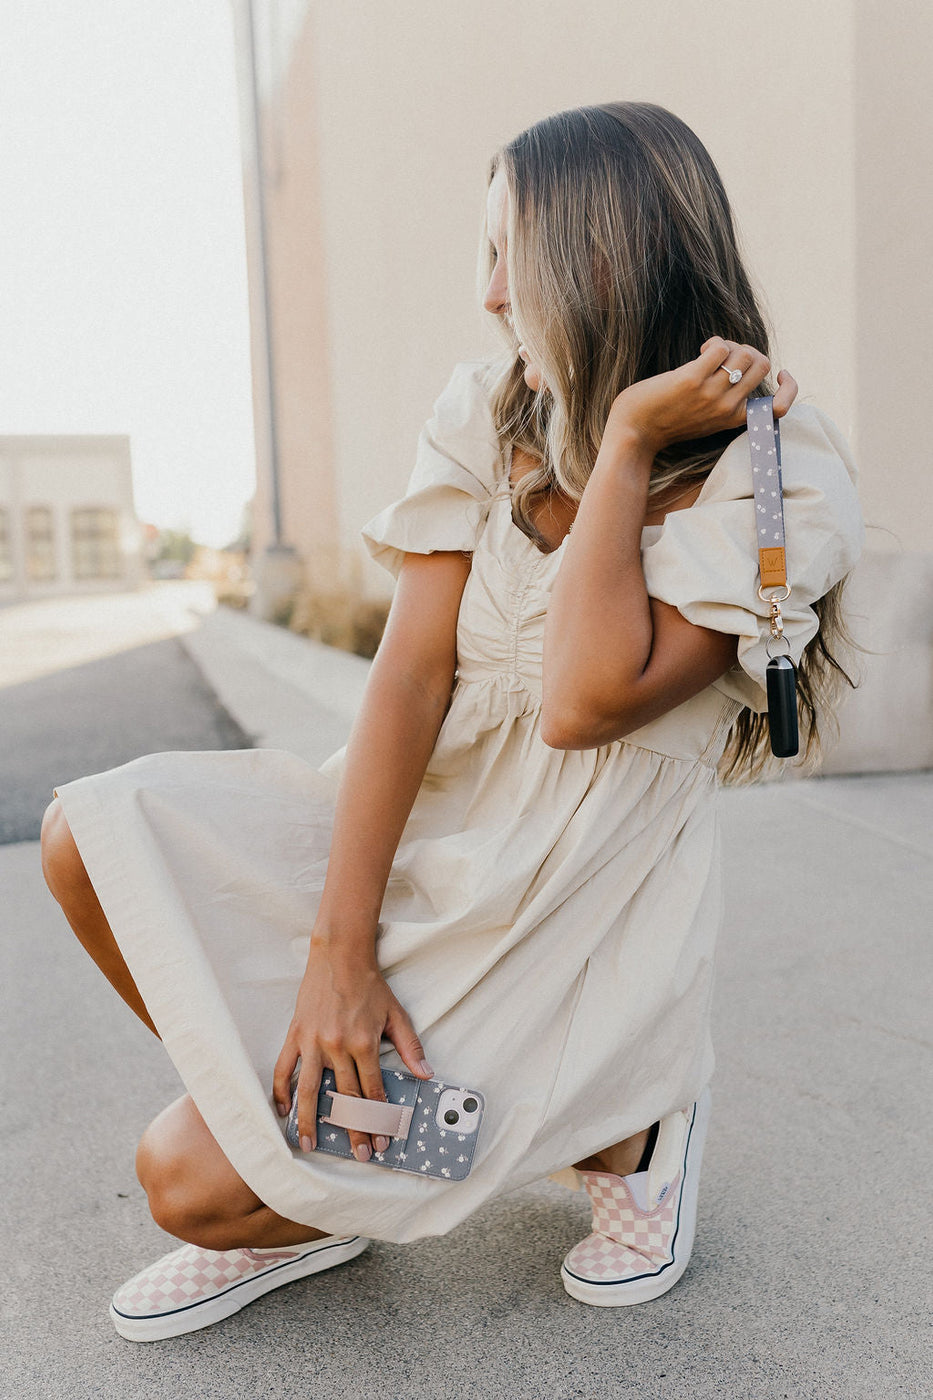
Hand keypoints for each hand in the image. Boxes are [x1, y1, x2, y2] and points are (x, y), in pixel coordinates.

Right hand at [272, 937, 432, 1162]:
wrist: (341, 955)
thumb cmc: (370, 985)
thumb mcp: (396, 1014)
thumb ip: (410, 1047)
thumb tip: (425, 1074)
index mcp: (364, 1043)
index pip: (372, 1091)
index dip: (378, 1119)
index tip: (382, 1141)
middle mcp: (337, 1046)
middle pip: (345, 1098)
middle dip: (354, 1130)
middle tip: (359, 1155)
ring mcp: (313, 1042)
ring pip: (310, 1090)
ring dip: (309, 1121)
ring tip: (309, 1144)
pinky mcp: (296, 1034)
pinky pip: (284, 1068)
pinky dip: (282, 1091)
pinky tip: (284, 1110)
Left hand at [606, 337, 797, 455]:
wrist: (634, 432)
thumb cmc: (666, 421)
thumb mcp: (705, 418)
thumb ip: (726, 400)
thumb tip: (743, 364)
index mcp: (734, 419)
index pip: (780, 408)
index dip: (790, 387)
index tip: (779, 373)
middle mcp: (727, 408)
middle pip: (761, 363)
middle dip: (745, 351)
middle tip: (724, 357)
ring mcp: (711, 395)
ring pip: (744, 353)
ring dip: (729, 344)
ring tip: (710, 353)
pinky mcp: (692, 380)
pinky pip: (720, 348)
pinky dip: (715, 343)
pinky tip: (702, 351)